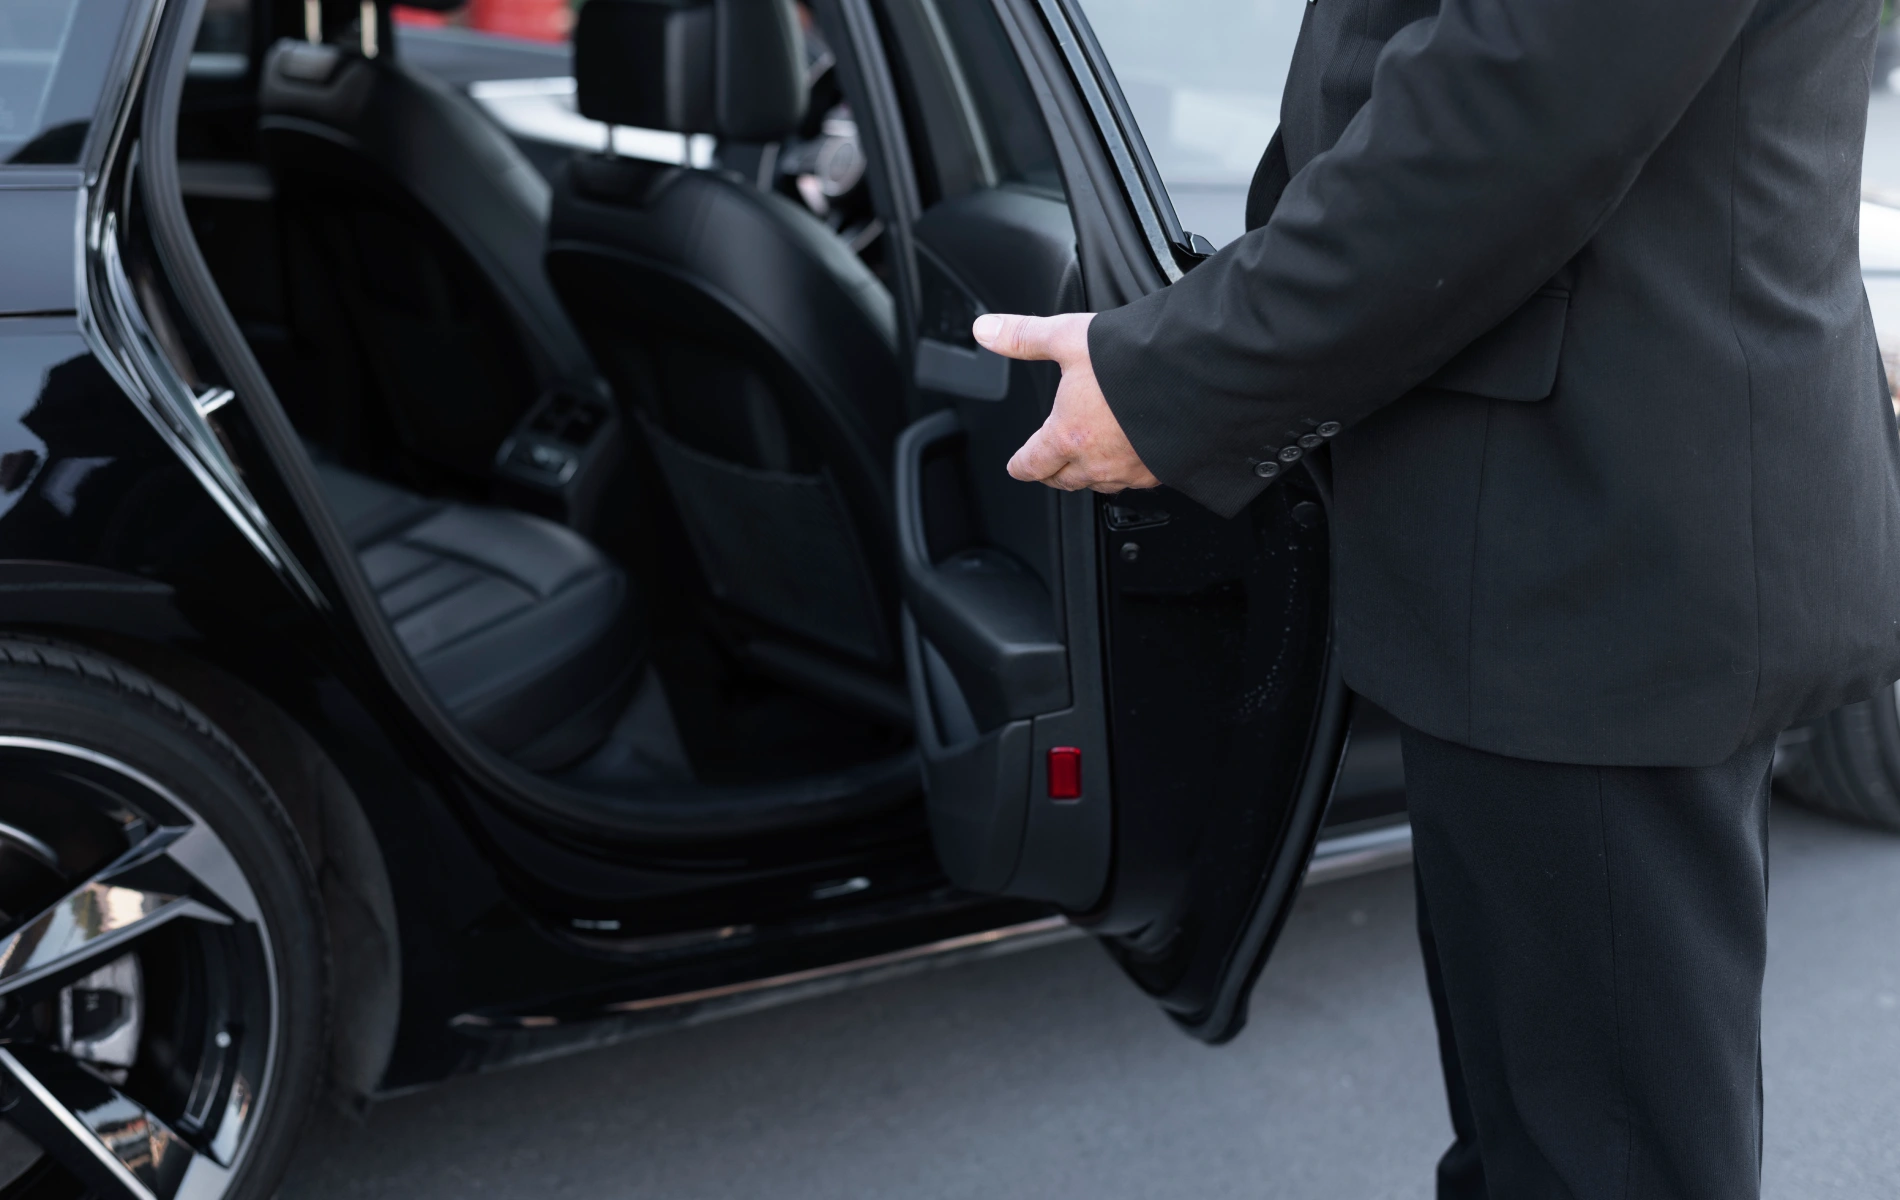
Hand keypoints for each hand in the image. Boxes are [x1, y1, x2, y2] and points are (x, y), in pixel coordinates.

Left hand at [973, 312, 1160, 493]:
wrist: (1200, 373)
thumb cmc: (1136, 357)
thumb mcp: (1070, 337)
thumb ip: (1025, 336)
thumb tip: (985, 329)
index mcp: (1067, 435)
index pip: (1032, 464)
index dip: (1020, 464)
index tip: (1016, 466)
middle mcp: (1097, 462)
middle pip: (1064, 480)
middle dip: (1052, 472)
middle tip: (1048, 465)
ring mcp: (1132, 471)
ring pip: (1100, 485)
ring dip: (1089, 474)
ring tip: (1088, 460)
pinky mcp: (1163, 471)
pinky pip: (1136, 481)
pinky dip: (1127, 471)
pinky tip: (1132, 454)